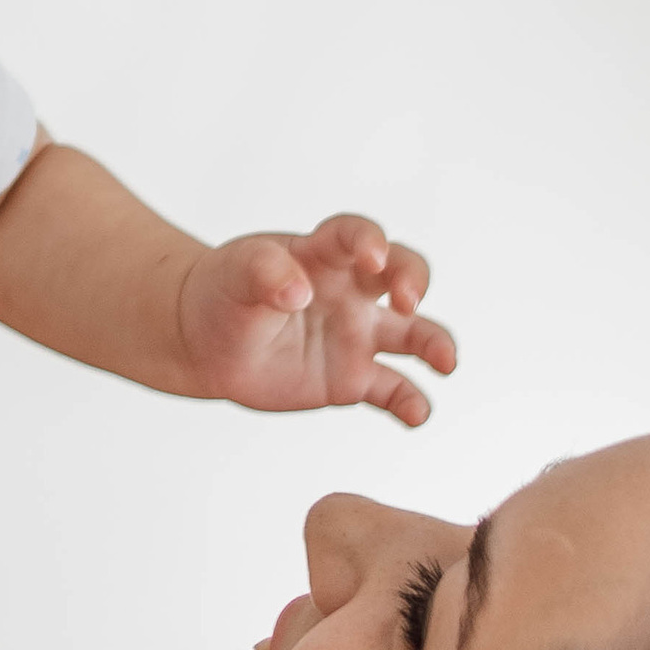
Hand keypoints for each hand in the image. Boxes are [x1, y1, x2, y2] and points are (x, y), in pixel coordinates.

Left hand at [174, 214, 455, 428]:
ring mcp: (356, 335)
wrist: (204, 340)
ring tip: (445, 362)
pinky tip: (416, 414)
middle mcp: (351, 291)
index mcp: (323, 255)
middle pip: (403, 274)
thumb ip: (265, 272)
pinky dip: (410, 402)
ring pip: (413, 335)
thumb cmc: (224, 292)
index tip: (371, 257)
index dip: (370, 241)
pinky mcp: (351, 378)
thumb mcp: (235, 273)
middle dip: (415, 281)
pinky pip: (393, 390)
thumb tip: (297, 291)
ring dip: (435, 344)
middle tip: (408, 303)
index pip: (357, 235)